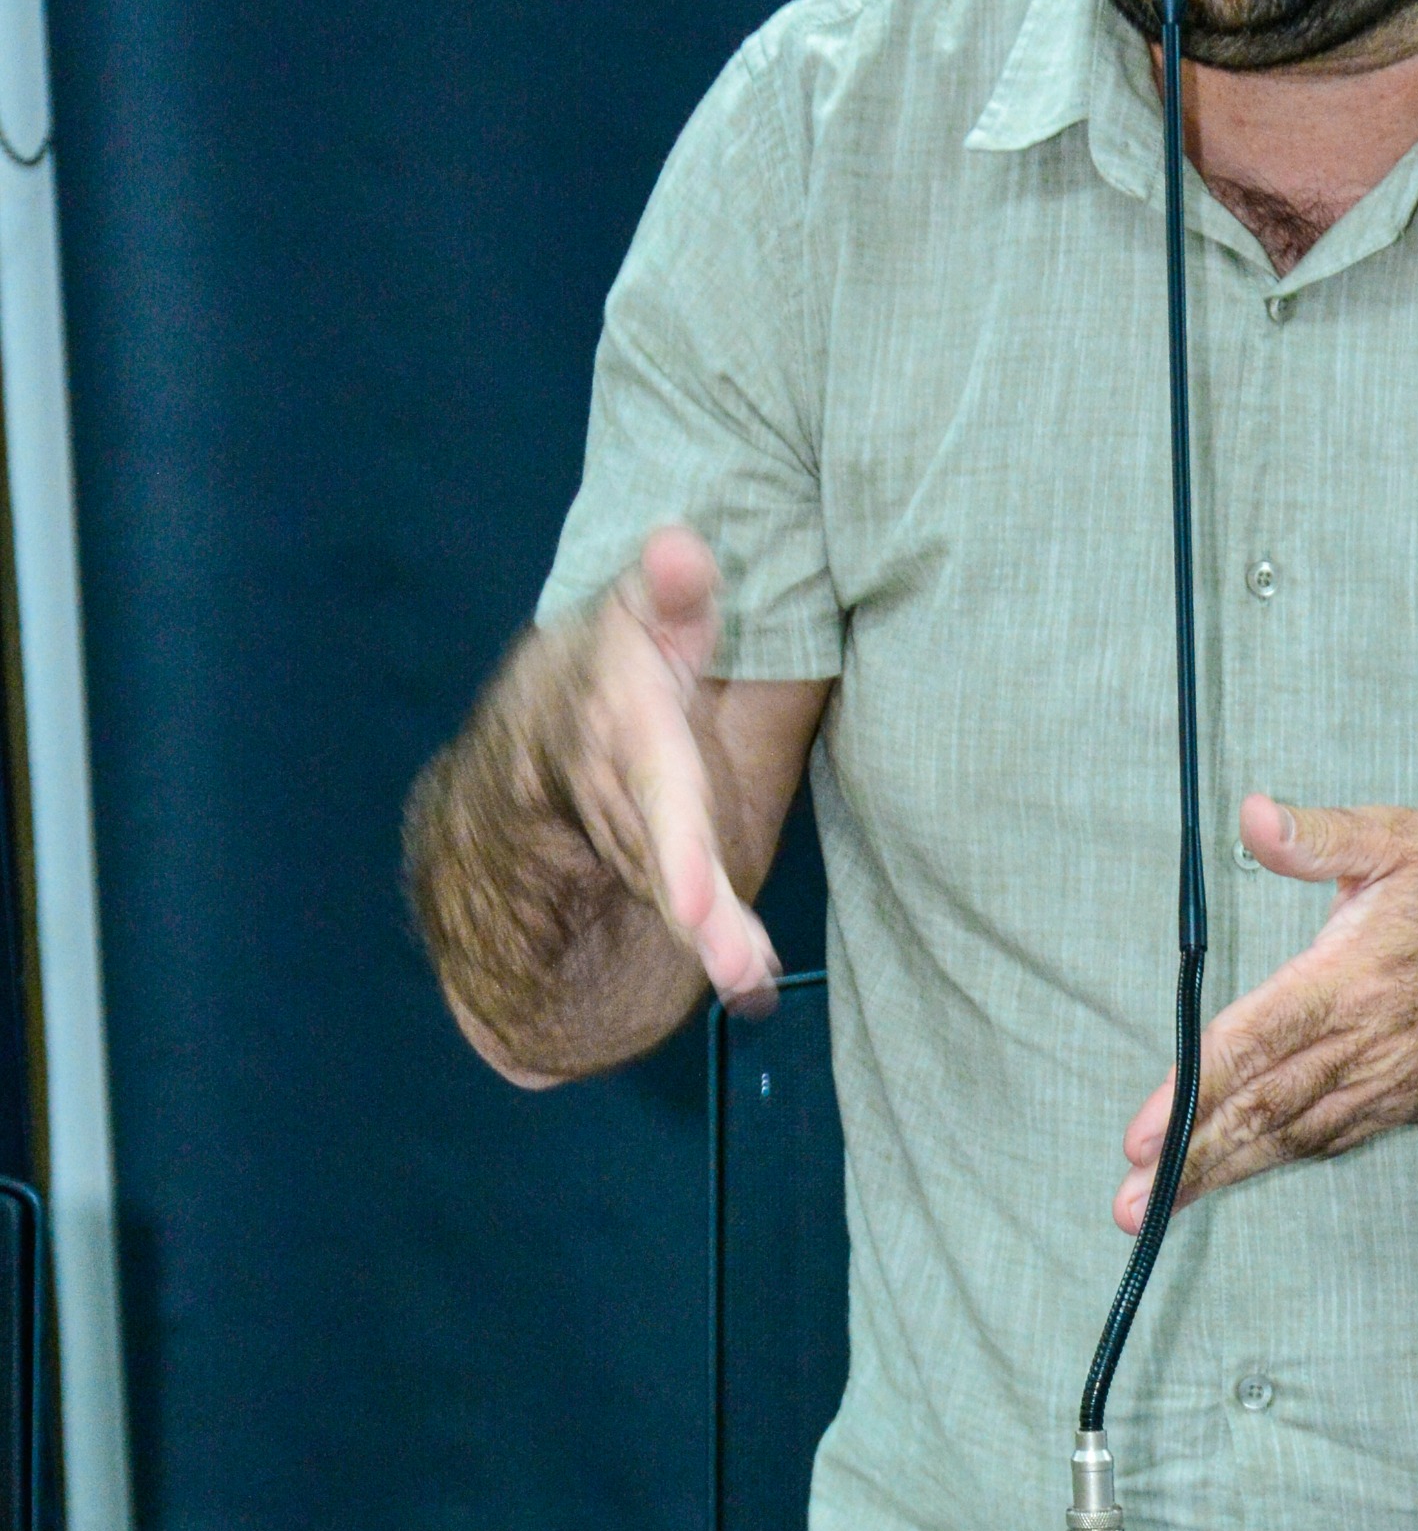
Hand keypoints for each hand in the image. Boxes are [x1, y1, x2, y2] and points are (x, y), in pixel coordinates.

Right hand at [544, 525, 780, 1012]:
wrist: (547, 718)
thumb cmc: (623, 653)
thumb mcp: (641, 611)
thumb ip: (671, 588)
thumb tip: (680, 543)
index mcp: (629, 732)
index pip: (655, 791)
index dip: (676, 848)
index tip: (696, 901)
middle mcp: (624, 800)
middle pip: (664, 865)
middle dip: (698, 917)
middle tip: (734, 966)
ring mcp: (636, 841)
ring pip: (674, 900)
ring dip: (714, 945)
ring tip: (750, 981)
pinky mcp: (658, 867)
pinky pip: (690, 912)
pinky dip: (722, 949)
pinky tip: (757, 987)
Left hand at [1114, 796, 1417, 1227]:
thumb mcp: (1405, 840)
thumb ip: (1322, 835)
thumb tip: (1252, 816)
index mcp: (1350, 979)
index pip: (1254, 1045)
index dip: (1192, 1093)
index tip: (1139, 1136)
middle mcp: (1367, 1045)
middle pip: (1263, 1111)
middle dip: (1191, 1160)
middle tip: (1126, 1205)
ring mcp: (1390, 1085)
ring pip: (1293, 1138)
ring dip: (1225, 1173)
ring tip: (1158, 1207)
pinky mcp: (1409, 1104)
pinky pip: (1331, 1140)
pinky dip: (1279, 1160)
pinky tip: (1236, 1174)